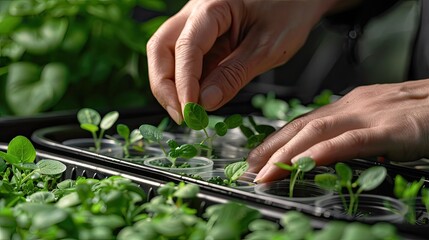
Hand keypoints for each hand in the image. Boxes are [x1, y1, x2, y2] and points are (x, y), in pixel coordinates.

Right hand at [147, 0, 338, 123]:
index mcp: (213, 6)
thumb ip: (234, 74)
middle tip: (181, 116)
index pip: (186, 47)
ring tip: (189, 113)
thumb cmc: (290, 10)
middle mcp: (196, 12)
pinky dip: (187, 83)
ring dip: (172, 86)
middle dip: (165, 85)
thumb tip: (205, 103)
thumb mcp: (267, 47)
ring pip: (167, 55)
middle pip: (161, 48)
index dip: (184, 83)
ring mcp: (196, 24)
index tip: (190, 113)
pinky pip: (185, 61)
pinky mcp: (203, 37)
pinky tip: (197, 101)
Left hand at [248, 80, 428, 182]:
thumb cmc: (420, 113)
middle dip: (273, 147)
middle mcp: (352, 106)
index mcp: (349, 106)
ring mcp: (369, 115)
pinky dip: (323, 153)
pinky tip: (303, 164)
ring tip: (266, 172)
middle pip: (302, 126)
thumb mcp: (379, 122)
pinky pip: (350, 142)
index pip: (304, 122)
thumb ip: (354, 135)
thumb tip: (332, 154)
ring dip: (287, 153)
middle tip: (252, 168)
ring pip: (317, 132)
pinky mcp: (389, 129)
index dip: (278, 139)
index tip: (258, 156)